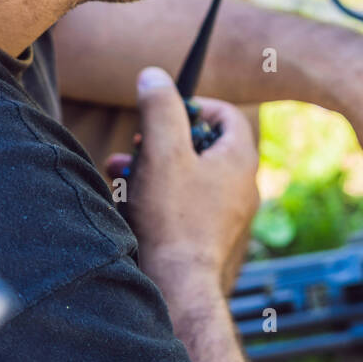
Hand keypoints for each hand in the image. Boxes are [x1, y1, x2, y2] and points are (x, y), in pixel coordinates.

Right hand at [106, 66, 258, 295]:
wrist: (179, 286)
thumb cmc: (174, 219)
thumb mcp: (162, 152)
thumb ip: (159, 108)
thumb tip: (153, 75)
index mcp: (239, 160)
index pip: (226, 115)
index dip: (194, 105)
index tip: (166, 109)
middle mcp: (241, 186)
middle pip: (204, 145)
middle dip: (164, 140)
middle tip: (139, 143)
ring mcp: (228, 214)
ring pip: (189, 177)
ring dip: (154, 168)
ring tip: (122, 170)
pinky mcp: (210, 237)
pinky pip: (185, 205)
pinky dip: (158, 196)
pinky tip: (128, 201)